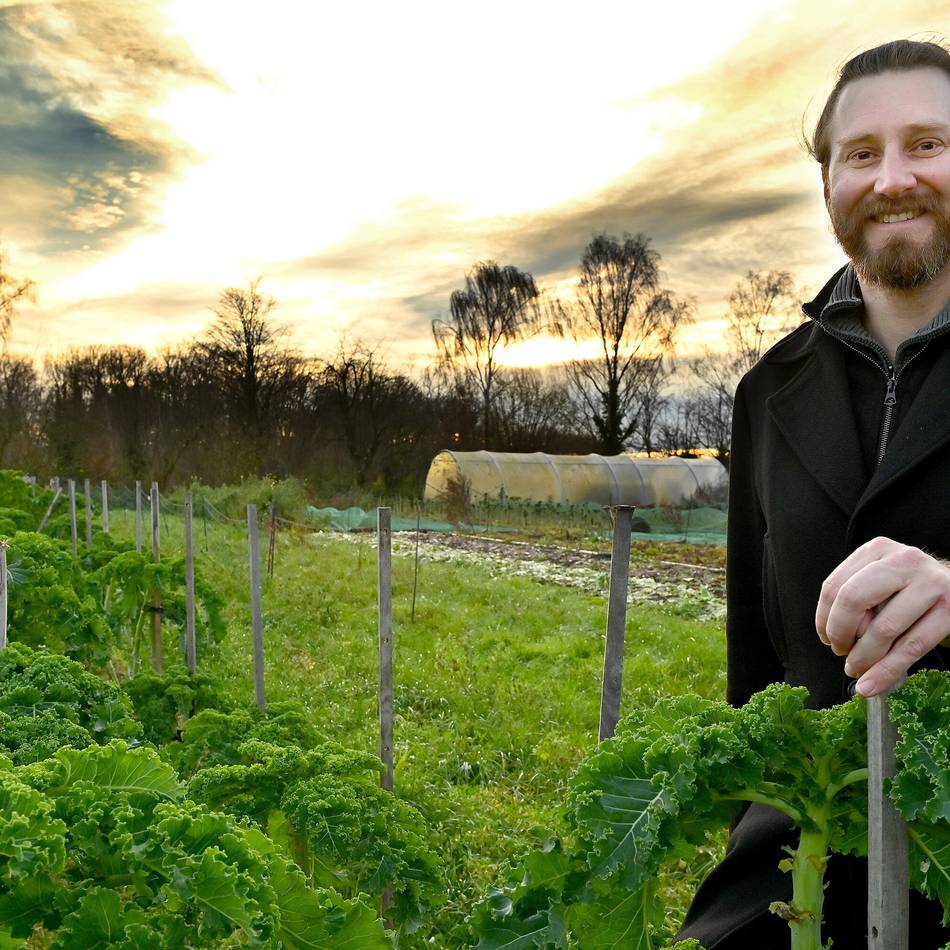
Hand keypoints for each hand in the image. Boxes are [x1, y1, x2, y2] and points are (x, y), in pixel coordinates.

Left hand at [814, 536, 949, 696]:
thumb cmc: (911, 591)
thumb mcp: (882, 583)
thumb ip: (858, 600)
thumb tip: (833, 637)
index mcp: (877, 550)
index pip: (836, 586)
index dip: (824, 618)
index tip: (826, 638)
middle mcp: (903, 560)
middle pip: (853, 600)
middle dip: (840, 633)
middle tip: (840, 651)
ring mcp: (930, 583)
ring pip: (883, 628)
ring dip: (863, 658)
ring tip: (856, 669)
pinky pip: (911, 647)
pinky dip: (886, 671)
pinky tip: (871, 685)